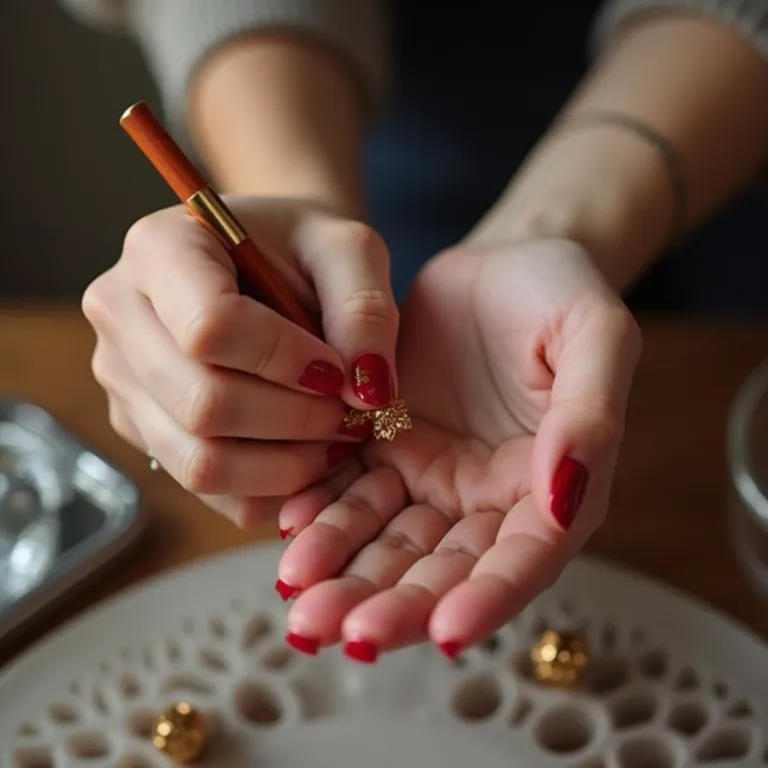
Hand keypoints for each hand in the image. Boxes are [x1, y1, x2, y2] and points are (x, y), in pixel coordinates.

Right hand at [82, 197, 398, 525]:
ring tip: (333, 440)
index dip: (286, 361)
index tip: (339, 371)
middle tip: (349, 415)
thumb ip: (366, 310)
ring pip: (197, 462)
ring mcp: (123, 379)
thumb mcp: (350, 250)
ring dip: (284, 467)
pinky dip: (265, 490)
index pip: (210, 327)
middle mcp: (122, 314)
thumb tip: (367, 393)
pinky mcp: (141, 426)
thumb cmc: (305, 249)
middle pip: (201, 405)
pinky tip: (305, 458)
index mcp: (160, 247)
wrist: (268, 265)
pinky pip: (203, 488)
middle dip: (295, 422)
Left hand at [275, 239, 641, 657]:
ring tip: (302, 606)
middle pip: (445, 568)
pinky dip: (322, 514)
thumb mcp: (594, 336)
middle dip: (397, 606)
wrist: (497, 265)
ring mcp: (433, 476)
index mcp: (551, 484)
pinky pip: (351, 490)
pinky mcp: (388, 449)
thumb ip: (589, 415)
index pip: (525, 557)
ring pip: (389, 541)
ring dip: (347, 576)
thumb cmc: (558, 293)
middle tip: (342, 634)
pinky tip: (291, 530)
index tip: (446, 633)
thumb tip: (565, 495)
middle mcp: (489, 496)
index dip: (489, 598)